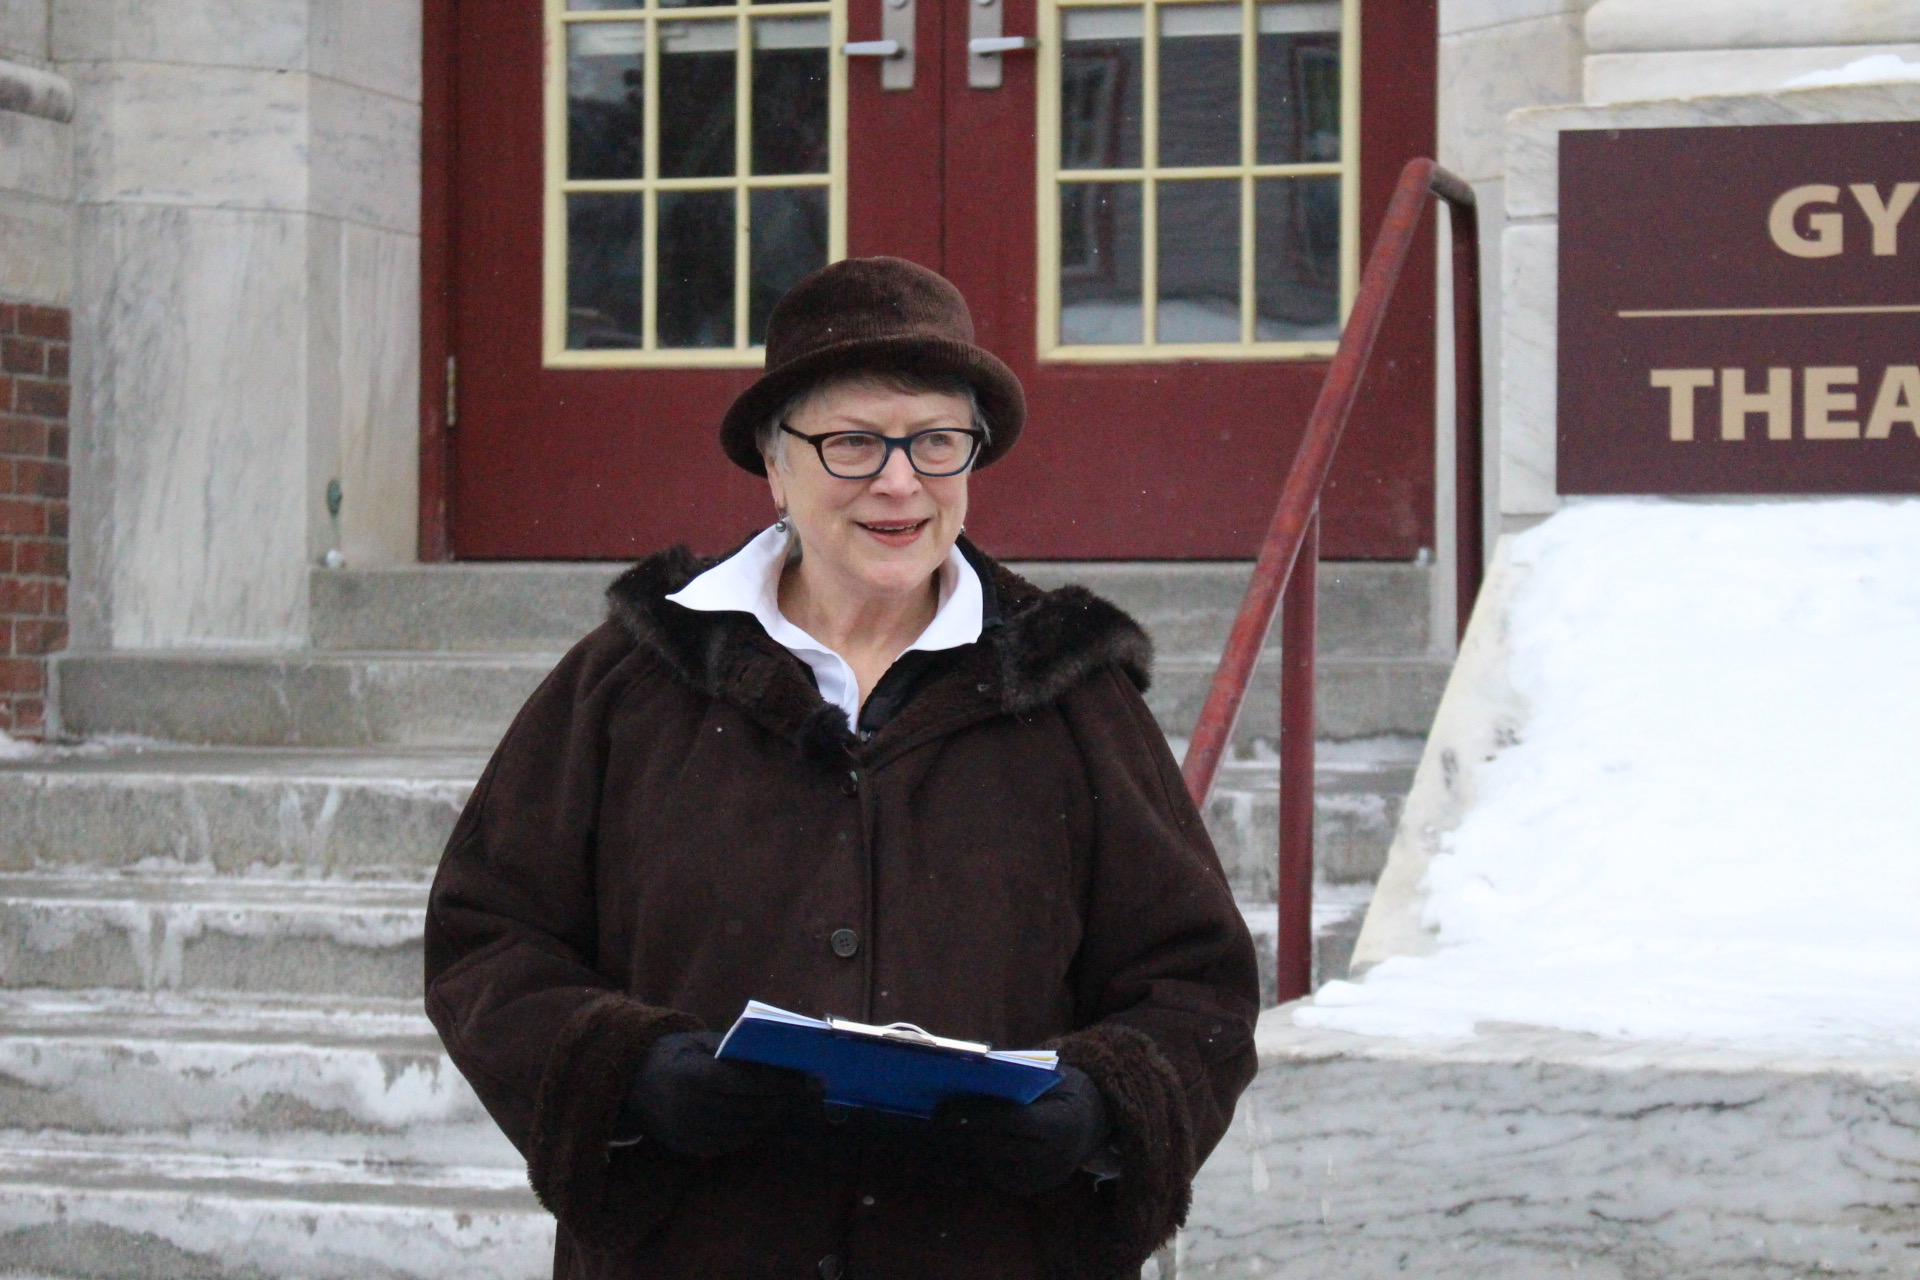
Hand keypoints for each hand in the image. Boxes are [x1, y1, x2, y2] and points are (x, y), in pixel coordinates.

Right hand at [617, 1030, 813, 1158]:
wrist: (632, 1087)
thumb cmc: (673, 1056)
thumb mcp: (698, 1042)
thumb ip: (733, 1050)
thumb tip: (777, 1055)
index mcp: (689, 1077)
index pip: (741, 1082)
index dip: (774, 1081)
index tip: (802, 1076)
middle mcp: (689, 1109)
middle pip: (748, 1108)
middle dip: (781, 1098)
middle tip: (808, 1088)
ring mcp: (691, 1134)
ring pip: (746, 1128)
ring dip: (773, 1114)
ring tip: (793, 1100)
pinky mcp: (694, 1150)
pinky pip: (734, 1142)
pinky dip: (755, 1128)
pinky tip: (768, 1114)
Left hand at [935, 1066, 1109, 1195]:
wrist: (1091, 1121)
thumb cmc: (1062, 1089)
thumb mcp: (1046, 1075)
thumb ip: (1012, 1079)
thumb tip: (963, 1077)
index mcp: (1064, 1123)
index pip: (1012, 1120)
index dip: (976, 1113)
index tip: (943, 1105)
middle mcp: (1055, 1158)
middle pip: (995, 1145)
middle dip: (960, 1132)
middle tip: (932, 1117)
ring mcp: (1042, 1178)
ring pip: (989, 1165)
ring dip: (960, 1148)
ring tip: (936, 1130)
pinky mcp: (1029, 1188)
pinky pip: (993, 1176)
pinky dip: (970, 1159)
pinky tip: (951, 1145)